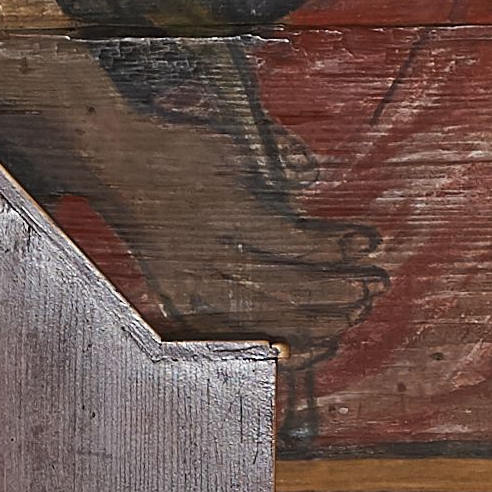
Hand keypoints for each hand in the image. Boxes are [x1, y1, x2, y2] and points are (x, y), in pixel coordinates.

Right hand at [99, 108, 384, 362]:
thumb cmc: (182, 147)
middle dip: (335, 292)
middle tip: (373, 287)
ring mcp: (189, 281)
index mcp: (224, 209)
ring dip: (312, 321)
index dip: (335, 249)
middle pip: (282, 286)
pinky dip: (266, 344)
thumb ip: (279, 159)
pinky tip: (299, 349)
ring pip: (259, 317)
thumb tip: (313, 175)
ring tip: (350, 314)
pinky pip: (227, 336)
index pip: (292, 241)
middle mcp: (206, 252)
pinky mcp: (175, 298)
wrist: (118, 162)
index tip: (370, 243)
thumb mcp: (234, 142)